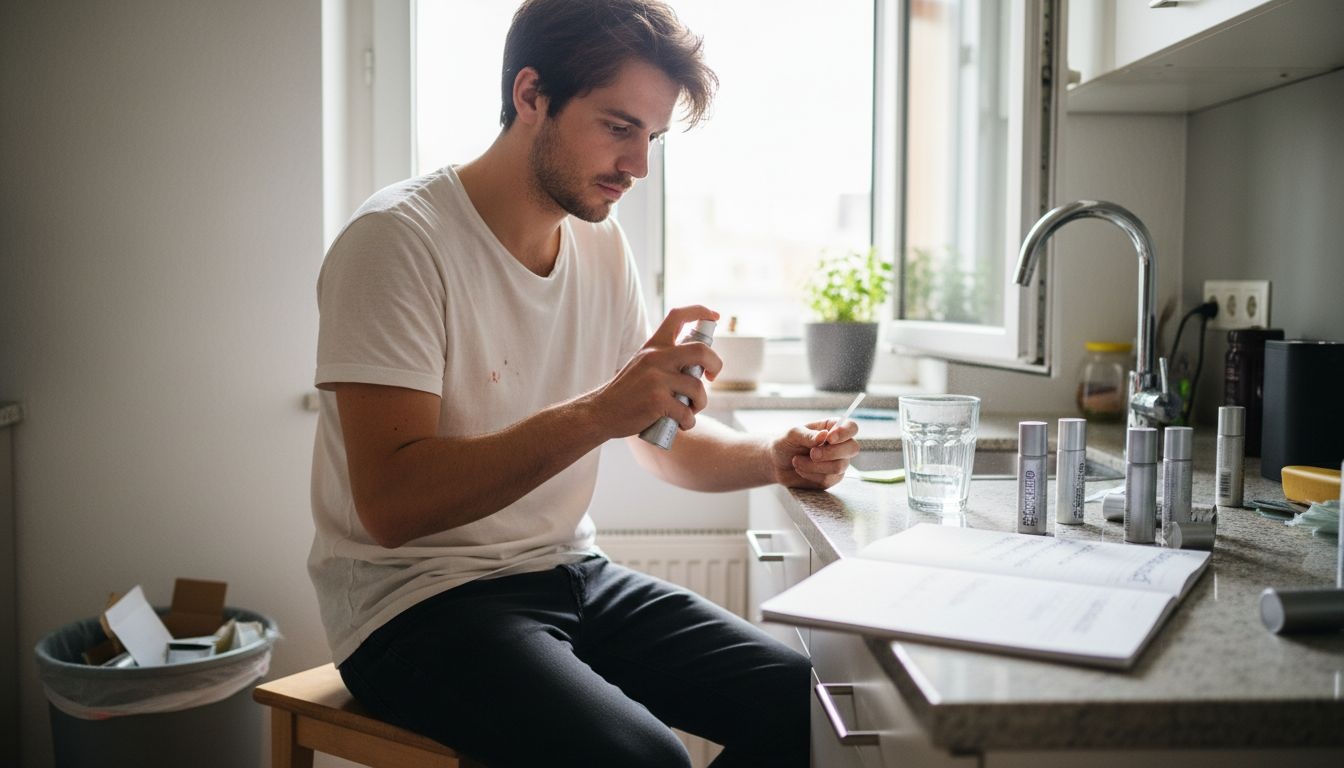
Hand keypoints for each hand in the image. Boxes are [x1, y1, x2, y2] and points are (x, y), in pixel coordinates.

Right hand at [587, 305, 722, 438]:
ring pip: (697, 388)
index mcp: (653, 346)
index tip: (714, 317)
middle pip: (701, 350)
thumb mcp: (642, 364)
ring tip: (690, 411)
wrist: (601, 412)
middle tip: (712, 377)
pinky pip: (686, 412)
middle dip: (716, 364)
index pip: (678, 316)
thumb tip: (698, 366)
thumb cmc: (627, 392)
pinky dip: (688, 422)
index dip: (700, 311)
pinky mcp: (656, 401)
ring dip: (700, 403)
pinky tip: (680, 424)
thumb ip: (664, 360)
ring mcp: (656, 379)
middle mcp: (656, 358)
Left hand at [768, 419, 860, 489]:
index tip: (830, 438)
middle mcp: (840, 445)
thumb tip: (824, 435)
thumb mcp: (792, 435)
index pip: (851, 427)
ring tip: (797, 461)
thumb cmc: (785, 443)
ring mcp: (838, 462)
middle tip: (812, 453)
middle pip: (853, 448)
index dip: (845, 432)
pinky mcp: (832, 478)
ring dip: (815, 466)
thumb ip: (808, 435)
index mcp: (832, 427)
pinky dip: (811, 475)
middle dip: (830, 452)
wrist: (776, 464)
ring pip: (839, 466)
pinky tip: (800, 469)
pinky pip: (829, 479)